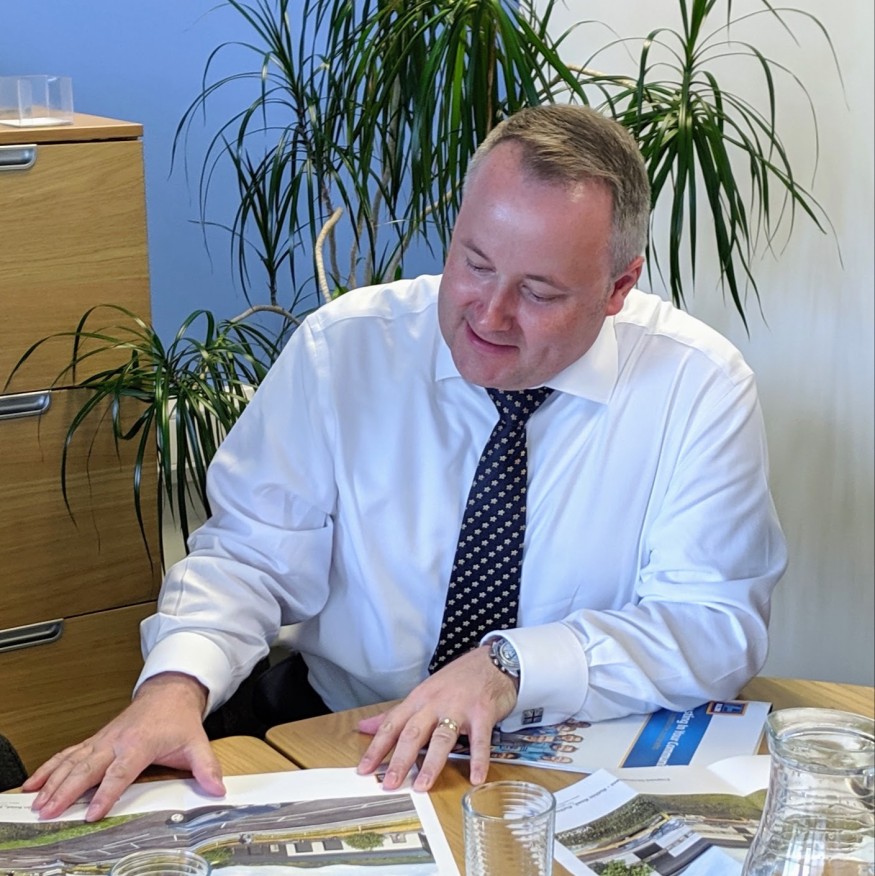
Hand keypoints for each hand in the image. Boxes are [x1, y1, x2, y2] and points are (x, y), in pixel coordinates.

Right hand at [23, 672, 224, 820]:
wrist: (168, 692)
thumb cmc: (179, 719)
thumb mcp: (197, 742)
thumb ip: (206, 767)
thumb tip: (218, 788)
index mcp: (140, 743)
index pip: (120, 772)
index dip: (107, 793)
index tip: (93, 814)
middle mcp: (117, 740)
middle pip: (88, 768)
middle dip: (66, 791)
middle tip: (49, 812)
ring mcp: (103, 739)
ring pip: (73, 760)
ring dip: (53, 781)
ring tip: (36, 802)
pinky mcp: (96, 739)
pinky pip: (69, 753)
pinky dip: (50, 767)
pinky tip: (34, 783)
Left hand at [356, 645, 516, 791]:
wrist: (491, 661)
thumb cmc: (456, 680)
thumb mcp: (423, 693)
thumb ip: (395, 714)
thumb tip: (364, 727)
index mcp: (418, 700)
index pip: (392, 725)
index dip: (377, 748)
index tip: (364, 769)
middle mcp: (435, 703)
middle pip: (413, 733)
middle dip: (400, 759)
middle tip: (390, 783)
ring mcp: (459, 708)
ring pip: (442, 737)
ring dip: (432, 763)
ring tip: (422, 786)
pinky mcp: (482, 713)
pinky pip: (480, 739)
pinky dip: (478, 759)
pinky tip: (475, 778)